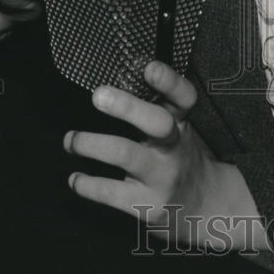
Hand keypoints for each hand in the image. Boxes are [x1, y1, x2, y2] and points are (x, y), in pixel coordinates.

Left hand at [65, 61, 266, 250]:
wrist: (203, 207)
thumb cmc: (178, 158)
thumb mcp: (176, 130)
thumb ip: (154, 107)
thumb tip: (110, 83)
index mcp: (181, 124)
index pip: (184, 98)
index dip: (169, 82)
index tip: (149, 66)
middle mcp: (175, 149)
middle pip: (157, 123)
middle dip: (127, 107)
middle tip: (98, 96)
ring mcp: (163, 178)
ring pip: (125, 154)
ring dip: (91, 143)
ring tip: (70, 140)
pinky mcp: (148, 206)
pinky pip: (111, 192)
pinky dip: (87, 185)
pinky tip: (75, 179)